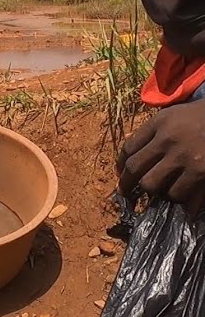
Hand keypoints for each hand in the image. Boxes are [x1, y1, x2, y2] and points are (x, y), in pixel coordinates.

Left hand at [117, 98, 204, 214]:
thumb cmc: (201, 116)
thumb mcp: (172, 114)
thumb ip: (152, 131)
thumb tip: (131, 150)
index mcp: (159, 124)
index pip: (129, 148)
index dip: (120, 164)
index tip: (120, 173)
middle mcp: (168, 141)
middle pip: (135, 169)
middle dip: (128, 184)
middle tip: (127, 193)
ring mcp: (186, 159)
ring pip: (155, 186)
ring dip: (156, 192)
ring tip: (161, 192)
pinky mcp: (202, 173)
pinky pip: (182, 195)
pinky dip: (181, 202)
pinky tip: (183, 203)